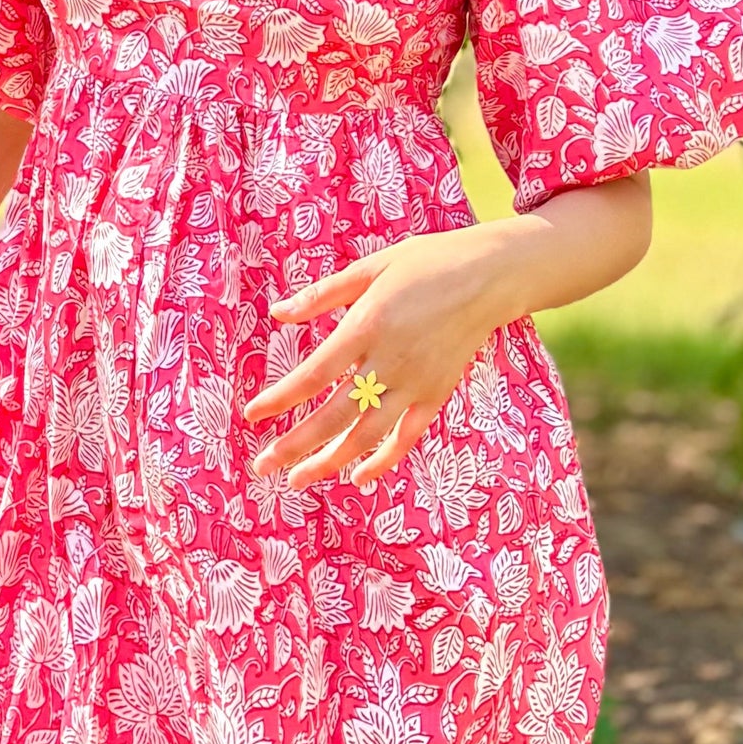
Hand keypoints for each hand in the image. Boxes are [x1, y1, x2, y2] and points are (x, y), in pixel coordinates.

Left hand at [241, 227, 521, 492]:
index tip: (252, 415)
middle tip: (263, 465)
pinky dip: (384, 460)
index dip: (281, 399)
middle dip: (295, 444)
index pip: (314, 374)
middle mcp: (389, 361)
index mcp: (367, 326)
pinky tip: (358, 476)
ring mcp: (416, 382)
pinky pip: (407, 436)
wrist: (490, 276)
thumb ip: (323, 295)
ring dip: (330, 460)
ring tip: (298, 479)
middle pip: (335, 415)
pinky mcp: (437, 393)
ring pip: (367, 434)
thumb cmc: (427, 264)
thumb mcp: (371, 268)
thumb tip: (277, 313)